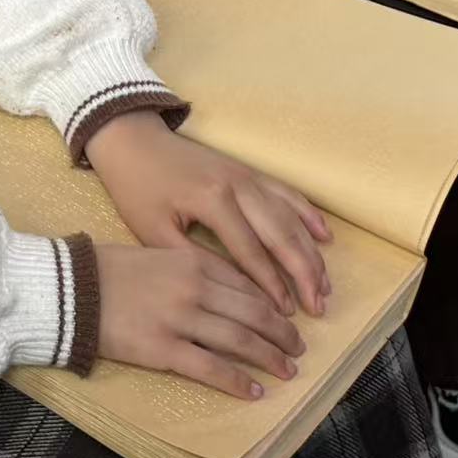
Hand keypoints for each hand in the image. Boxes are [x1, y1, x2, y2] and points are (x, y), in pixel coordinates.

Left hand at [87, 111, 331, 316]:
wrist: (132, 142)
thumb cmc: (138, 189)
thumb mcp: (155, 232)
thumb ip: (195, 260)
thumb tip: (233, 292)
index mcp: (213, 200)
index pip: (252, 252)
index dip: (272, 285)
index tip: (287, 314)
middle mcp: (238, 185)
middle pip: (282, 233)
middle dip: (304, 272)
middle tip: (319, 306)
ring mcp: (247, 174)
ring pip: (290, 215)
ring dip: (311, 250)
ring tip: (325, 283)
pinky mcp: (247, 170)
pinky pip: (287, 192)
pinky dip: (308, 215)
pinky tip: (325, 236)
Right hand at [96, 244, 303, 398]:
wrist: (70, 288)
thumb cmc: (107, 268)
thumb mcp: (156, 252)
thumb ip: (191, 266)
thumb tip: (224, 288)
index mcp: (192, 261)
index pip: (246, 283)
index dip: (272, 302)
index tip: (286, 315)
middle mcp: (194, 288)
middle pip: (253, 312)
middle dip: (281, 332)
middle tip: (297, 347)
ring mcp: (180, 319)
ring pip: (240, 340)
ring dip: (269, 357)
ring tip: (287, 370)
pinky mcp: (164, 350)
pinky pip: (211, 369)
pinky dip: (237, 382)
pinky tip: (253, 391)